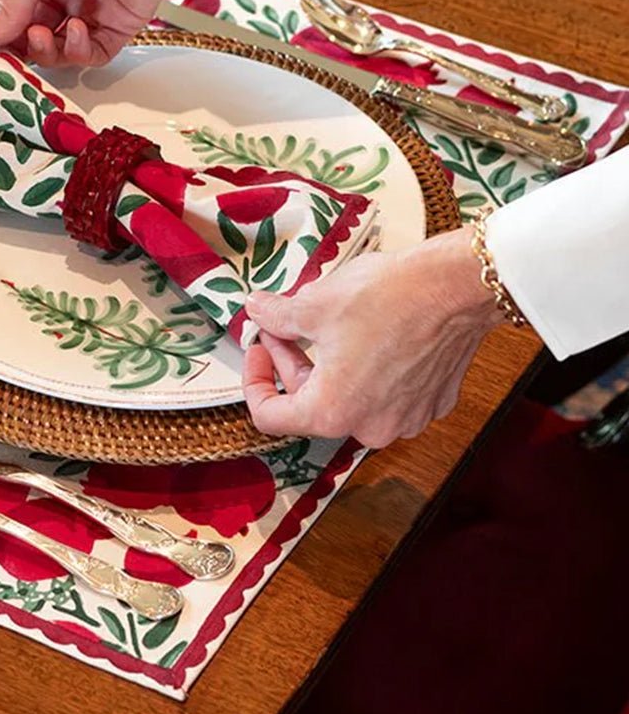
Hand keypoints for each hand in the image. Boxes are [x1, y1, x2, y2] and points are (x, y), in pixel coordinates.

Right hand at [0, 0, 217, 66]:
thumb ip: (7, 7)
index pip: (7, 10)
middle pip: (31, 37)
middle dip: (17, 47)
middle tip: (7, 51)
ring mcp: (91, 11)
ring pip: (60, 52)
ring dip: (45, 50)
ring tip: (40, 33)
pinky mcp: (119, 25)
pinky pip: (93, 54)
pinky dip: (78, 50)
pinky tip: (74, 29)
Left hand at [242, 228, 502, 447]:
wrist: (459, 285)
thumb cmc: (390, 297)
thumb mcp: (314, 303)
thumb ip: (276, 317)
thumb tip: (257, 311)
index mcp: (332, 412)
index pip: (270, 416)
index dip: (254, 380)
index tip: (260, 348)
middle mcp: (370, 428)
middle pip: (310, 406)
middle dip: (292, 364)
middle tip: (285, 326)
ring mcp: (406, 419)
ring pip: (349, 399)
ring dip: (330, 367)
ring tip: (326, 325)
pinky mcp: (432, 402)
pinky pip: (387, 393)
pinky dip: (369, 370)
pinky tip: (368, 334)